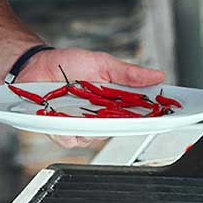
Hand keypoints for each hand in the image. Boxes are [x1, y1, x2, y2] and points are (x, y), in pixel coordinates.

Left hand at [18, 47, 165, 149]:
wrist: (35, 65)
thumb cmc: (67, 64)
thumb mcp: (101, 63)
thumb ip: (127, 73)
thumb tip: (157, 75)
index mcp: (112, 102)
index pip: (138, 114)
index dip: (153, 117)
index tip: (167, 115)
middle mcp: (98, 117)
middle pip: (118, 130)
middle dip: (122, 124)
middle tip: (123, 113)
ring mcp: (79, 125)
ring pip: (93, 137)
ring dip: (90, 126)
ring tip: (84, 110)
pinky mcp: (59, 130)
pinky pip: (69, 139)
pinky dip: (68, 130)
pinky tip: (64, 119)